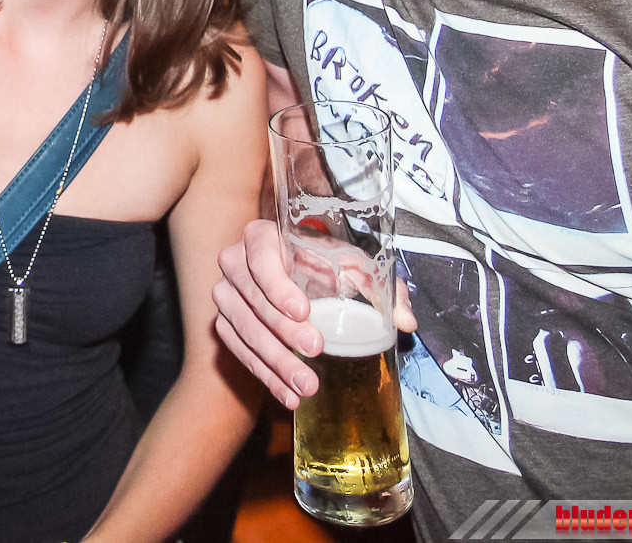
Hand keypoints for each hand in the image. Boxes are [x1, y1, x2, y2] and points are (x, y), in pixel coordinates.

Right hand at [212, 219, 414, 407]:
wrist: (289, 275)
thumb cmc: (321, 264)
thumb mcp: (350, 265)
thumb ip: (380, 286)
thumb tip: (406, 321)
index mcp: (260, 237)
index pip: (261, 258)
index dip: (278, 286)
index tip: (303, 311)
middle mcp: (234, 262)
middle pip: (252, 299)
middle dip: (284, 330)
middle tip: (315, 349)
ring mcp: (225, 295)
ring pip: (243, 330)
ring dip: (274, 361)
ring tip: (306, 384)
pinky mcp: (224, 323)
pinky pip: (238, 352)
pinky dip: (264, 376)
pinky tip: (287, 395)